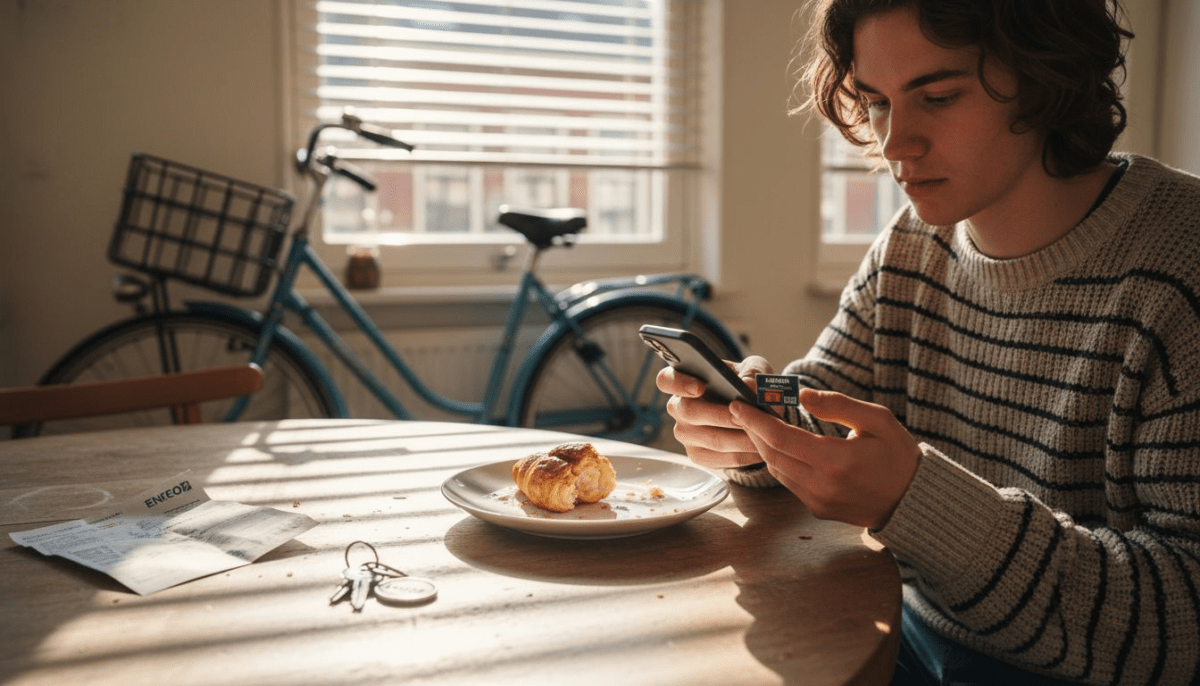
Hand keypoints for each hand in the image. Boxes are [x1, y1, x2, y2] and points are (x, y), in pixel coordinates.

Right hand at [657, 355, 773, 469]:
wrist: (753, 413)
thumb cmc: (746, 384)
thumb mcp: (753, 370)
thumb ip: (752, 372)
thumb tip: (748, 386)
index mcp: (682, 380)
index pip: (666, 380)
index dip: (680, 383)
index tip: (700, 387)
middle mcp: (677, 407)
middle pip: (688, 412)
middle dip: (720, 415)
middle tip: (743, 416)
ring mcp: (685, 434)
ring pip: (711, 439)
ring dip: (739, 438)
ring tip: (761, 434)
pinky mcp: (697, 455)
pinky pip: (720, 458)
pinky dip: (743, 454)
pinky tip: (760, 448)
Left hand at [729, 387, 920, 529]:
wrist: (914, 501)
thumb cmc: (898, 455)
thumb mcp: (877, 420)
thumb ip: (838, 405)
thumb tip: (802, 395)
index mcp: (835, 461)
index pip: (781, 439)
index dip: (755, 420)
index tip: (738, 405)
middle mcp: (822, 486)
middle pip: (772, 455)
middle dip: (753, 431)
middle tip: (741, 410)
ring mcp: (818, 502)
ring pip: (776, 470)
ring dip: (763, 447)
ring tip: (756, 424)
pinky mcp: (818, 511)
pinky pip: (789, 482)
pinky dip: (778, 462)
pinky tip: (778, 445)